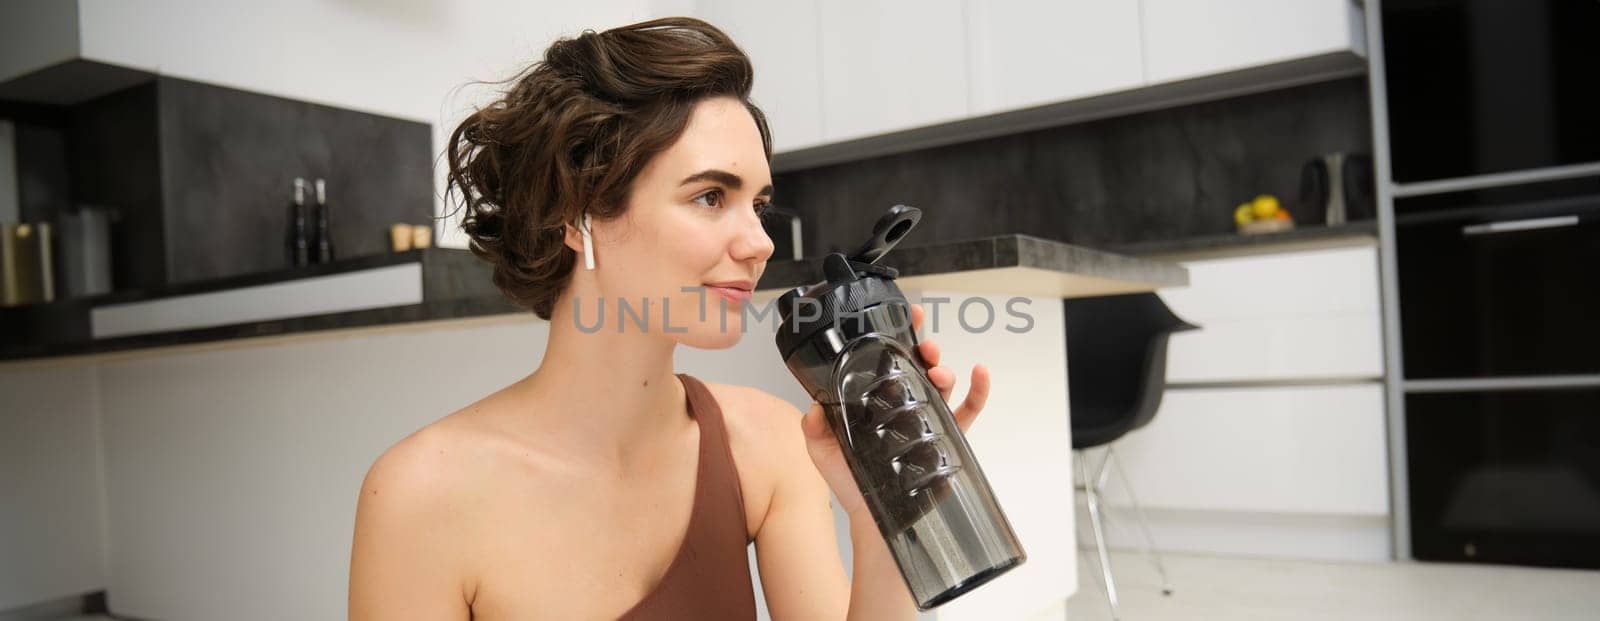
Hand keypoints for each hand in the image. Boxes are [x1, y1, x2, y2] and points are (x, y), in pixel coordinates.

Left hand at [799, 303, 991, 518]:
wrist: (874, 518)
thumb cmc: (851, 483)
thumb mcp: (823, 452)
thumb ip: (815, 429)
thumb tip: (813, 409)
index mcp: (876, 398)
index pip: (887, 359)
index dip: (897, 334)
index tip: (907, 316)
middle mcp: (903, 403)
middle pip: (919, 364)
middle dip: (926, 347)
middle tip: (924, 346)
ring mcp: (927, 418)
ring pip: (943, 383)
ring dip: (945, 369)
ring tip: (938, 370)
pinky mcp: (947, 438)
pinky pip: (969, 410)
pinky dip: (979, 390)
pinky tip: (979, 372)